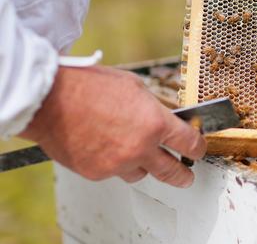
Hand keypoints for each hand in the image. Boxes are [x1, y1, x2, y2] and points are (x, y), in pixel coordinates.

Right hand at [20, 65, 205, 187]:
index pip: (189, 143)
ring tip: (139, 155)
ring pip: (140, 174)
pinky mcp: (97, 173)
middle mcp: (141, 147)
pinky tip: (107, 147)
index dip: (198, 147)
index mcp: (156, 123)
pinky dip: (115, 164)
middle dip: (183, 175)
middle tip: (188, 177)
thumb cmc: (90, 87)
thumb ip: (152, 107)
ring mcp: (118, 164)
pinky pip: (114, 172)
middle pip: (172, 171)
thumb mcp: (134, 87)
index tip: (199, 148)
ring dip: (143, 166)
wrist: (51, 100)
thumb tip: (161, 117)